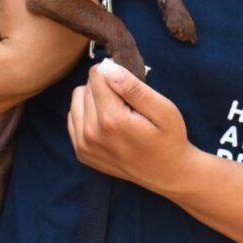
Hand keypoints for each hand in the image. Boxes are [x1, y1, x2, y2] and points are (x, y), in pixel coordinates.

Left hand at [67, 58, 197, 194]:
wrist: (168, 174)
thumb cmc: (169, 138)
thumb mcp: (164, 110)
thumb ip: (134, 88)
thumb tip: (108, 68)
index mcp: (112, 120)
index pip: (97, 76)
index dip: (113, 72)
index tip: (128, 81)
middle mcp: (92, 133)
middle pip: (86, 87)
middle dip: (104, 85)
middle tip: (126, 99)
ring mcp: (84, 146)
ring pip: (77, 100)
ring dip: (94, 98)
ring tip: (117, 108)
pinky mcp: (81, 153)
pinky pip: (74, 117)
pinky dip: (88, 113)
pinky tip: (107, 121)